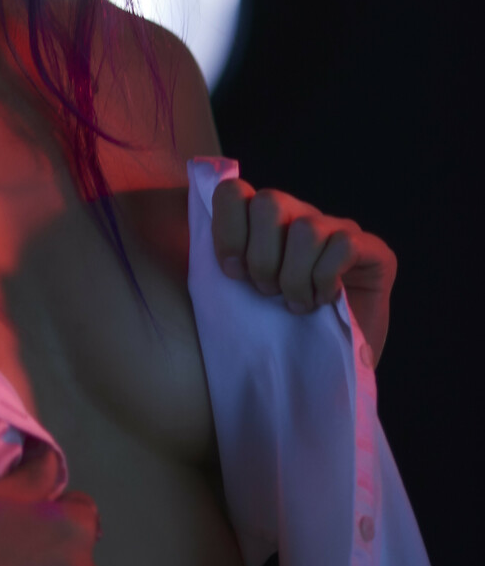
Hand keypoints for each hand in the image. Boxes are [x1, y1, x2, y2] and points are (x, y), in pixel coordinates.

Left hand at [211, 177, 396, 367]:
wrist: (326, 372)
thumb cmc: (278, 332)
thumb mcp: (238, 295)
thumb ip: (221, 261)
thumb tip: (190, 228)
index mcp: (264, 223)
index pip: (233, 192)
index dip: (227, 230)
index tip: (231, 272)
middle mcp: (302, 216)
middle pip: (268, 202)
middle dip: (261, 257)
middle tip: (267, 292)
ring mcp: (340, 230)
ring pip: (306, 228)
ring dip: (295, 277)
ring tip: (297, 305)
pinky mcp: (376, 252)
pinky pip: (343, 246)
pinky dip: (326, 279)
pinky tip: (326, 300)